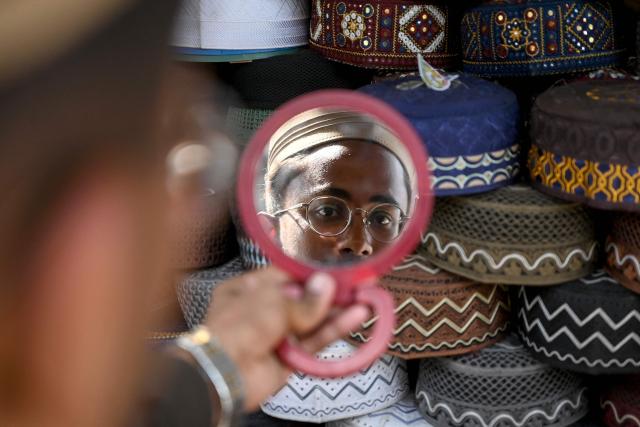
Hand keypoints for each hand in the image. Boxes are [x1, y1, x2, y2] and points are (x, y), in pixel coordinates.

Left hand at [204, 267, 368, 410]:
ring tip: (364, 299)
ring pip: (313, 320)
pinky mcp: (289, 356)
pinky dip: (334, 330)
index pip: (286, 277)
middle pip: (303, 299)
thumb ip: (304, 299)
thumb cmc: (236, 330)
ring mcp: (276, 334)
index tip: (336, 271)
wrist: (224, 375)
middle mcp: (261, 311)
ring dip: (338, 311)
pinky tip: (354, 318)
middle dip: (330, 293)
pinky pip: (315, 340)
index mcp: (247, 289)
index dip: (312, 274)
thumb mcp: (271, 303)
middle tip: (357, 284)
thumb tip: (326, 285)